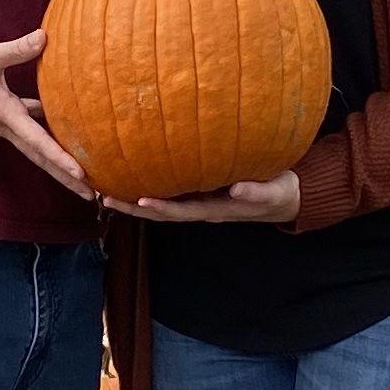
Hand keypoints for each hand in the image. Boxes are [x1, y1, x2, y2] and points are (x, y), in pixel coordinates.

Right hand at [0, 32, 94, 194]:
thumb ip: (17, 49)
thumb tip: (44, 37)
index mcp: (5, 115)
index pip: (38, 142)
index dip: (60, 158)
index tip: (81, 174)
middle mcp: (6, 126)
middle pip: (42, 158)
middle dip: (66, 178)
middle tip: (94, 195)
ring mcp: (4, 125)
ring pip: (37, 149)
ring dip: (59, 164)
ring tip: (85, 177)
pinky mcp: (1, 118)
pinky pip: (30, 132)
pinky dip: (48, 138)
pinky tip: (67, 130)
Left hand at [105, 170, 301, 226]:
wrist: (284, 197)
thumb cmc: (279, 192)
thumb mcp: (273, 192)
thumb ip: (256, 191)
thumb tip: (235, 188)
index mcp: (215, 210)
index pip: (181, 212)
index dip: (160, 208)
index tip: (138, 201)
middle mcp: (201, 208)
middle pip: (162, 212)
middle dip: (133, 207)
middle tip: (105, 197)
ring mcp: (198, 201)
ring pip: (162, 204)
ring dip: (134, 201)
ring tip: (107, 191)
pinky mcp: (199, 190)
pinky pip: (170, 191)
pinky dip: (150, 187)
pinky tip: (132, 177)